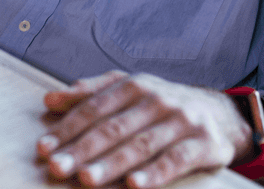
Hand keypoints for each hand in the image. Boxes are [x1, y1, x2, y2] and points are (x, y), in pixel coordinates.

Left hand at [37, 71, 252, 187]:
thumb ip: (89, 94)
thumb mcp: (127, 89)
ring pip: (140, 145)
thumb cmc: (160, 104)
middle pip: (114, 127)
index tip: (44, 148)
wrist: (218, 112)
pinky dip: (154, 174)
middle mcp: (157, 99)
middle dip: (82, 149)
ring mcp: (181, 120)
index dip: (68, 128)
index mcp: (134, 85)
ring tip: (86, 178)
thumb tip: (50, 100)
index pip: (94, 107)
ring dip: (111, 164)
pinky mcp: (203, 143)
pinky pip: (175, 160)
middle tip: (57, 167)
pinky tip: (134, 185)